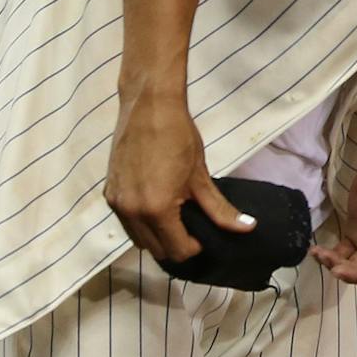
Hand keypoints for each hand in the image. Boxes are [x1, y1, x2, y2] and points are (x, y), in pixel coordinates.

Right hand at [104, 95, 254, 263]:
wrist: (150, 106)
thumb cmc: (179, 137)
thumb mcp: (201, 176)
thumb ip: (220, 209)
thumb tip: (248, 228)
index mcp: (156, 210)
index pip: (178, 251)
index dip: (195, 246)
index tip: (204, 232)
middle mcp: (131, 213)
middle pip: (156, 250)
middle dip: (176, 244)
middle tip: (192, 225)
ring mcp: (116, 204)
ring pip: (138, 240)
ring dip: (157, 237)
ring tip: (174, 215)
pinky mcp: (108, 193)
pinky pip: (126, 222)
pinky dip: (141, 223)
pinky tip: (156, 204)